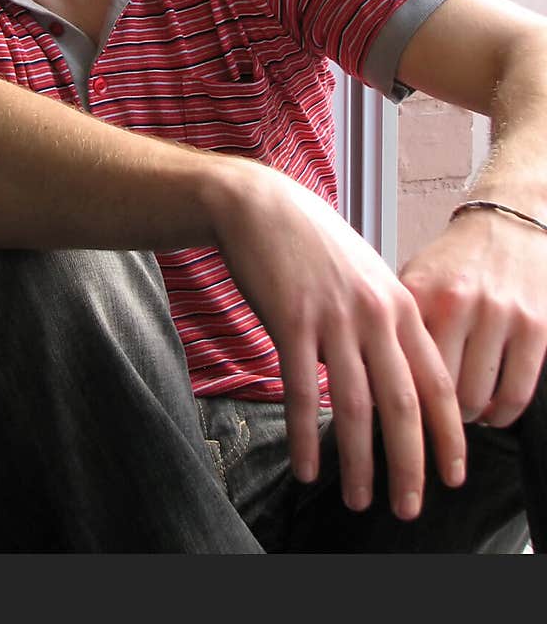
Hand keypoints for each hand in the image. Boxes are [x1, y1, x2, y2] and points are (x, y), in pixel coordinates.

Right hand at [211, 162, 466, 519]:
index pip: (437, 382)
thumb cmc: (311, 244)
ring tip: (360, 500)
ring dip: (360, 462)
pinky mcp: (291, 321)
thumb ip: (385, 321)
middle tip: (410, 508)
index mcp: (398, 304)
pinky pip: (303, 392)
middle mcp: (374, 314)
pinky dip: (307, 437)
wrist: (259, 205)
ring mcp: (333, 317)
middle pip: (403, 402)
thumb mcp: (364, 275)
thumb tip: (397, 375)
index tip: (453, 476)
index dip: (448, 435)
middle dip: (410, 464)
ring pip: (356, 406)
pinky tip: (308, 469)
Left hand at [400, 205, 546, 427]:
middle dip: (431, 413)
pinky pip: (516, 394)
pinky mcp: (535, 327)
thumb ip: (395, 326)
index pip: (398, 365)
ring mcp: (499, 314)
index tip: (391, 416)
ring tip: (461, 411)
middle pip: (436, 389)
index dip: (392, 399)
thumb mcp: (414, 280)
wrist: (506, 225)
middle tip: (430, 417)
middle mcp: (457, 302)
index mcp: (418, 292)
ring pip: (476, 398)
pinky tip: (492, 411)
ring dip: (468, 416)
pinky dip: (501, 415)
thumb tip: (367, 387)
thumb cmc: (454, 263)